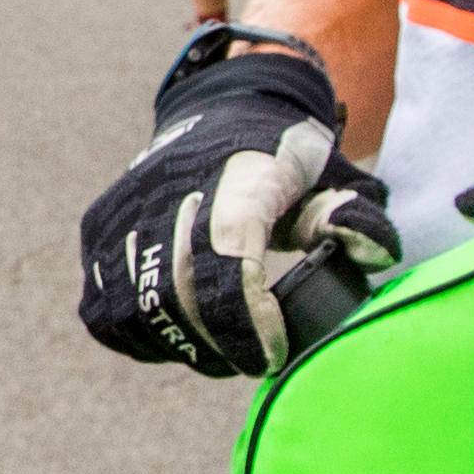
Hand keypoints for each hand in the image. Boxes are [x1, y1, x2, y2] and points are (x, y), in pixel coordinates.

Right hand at [79, 26, 399, 376]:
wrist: (219, 113)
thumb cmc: (283, 159)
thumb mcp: (330, 178)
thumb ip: (353, 219)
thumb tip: (378, 255)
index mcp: (234, 173)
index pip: (227, 251)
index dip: (247, 315)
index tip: (275, 352)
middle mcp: (167, 187)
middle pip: (176, 291)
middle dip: (219, 344)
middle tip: (255, 360)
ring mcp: (122, 209)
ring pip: (135, 307)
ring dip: (180, 345)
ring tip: (220, 352)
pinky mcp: (95, 231)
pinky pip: (102, 308)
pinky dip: (138, 336)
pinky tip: (176, 338)